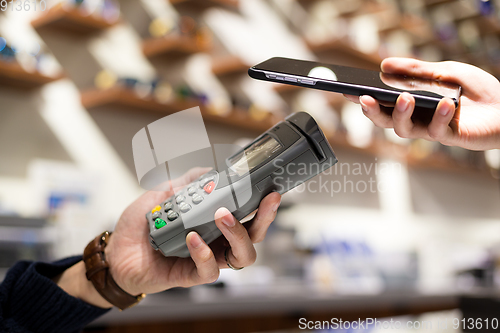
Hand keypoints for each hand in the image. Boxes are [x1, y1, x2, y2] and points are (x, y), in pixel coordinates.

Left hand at [104, 167, 280, 295]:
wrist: (115, 253)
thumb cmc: (140, 226)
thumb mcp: (161, 195)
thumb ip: (184, 182)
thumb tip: (207, 171)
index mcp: (214, 222)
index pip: (247, 214)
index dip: (263, 204)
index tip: (271, 188)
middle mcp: (216, 241)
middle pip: (255, 235)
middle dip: (263, 218)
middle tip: (262, 200)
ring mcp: (207, 258)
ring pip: (243, 256)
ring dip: (239, 234)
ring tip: (222, 216)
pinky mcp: (192, 275)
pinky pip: (210, 269)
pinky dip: (204, 252)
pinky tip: (193, 237)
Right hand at [345, 57, 499, 149]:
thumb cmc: (477, 90)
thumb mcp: (444, 72)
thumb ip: (415, 71)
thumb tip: (384, 66)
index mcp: (413, 103)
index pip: (382, 102)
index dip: (364, 98)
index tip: (348, 90)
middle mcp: (417, 119)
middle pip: (386, 121)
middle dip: (372, 112)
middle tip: (365, 99)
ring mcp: (431, 129)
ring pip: (404, 129)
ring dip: (401, 114)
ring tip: (405, 98)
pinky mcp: (449, 137)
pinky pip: (437, 131)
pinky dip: (439, 116)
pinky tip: (445, 103)